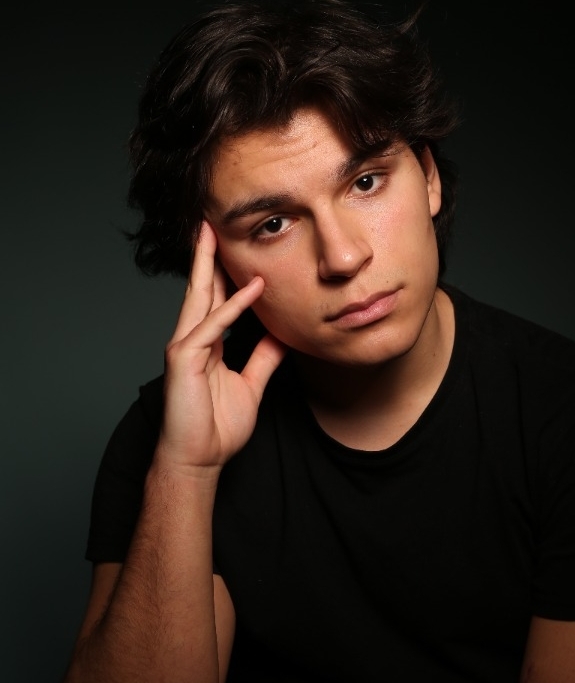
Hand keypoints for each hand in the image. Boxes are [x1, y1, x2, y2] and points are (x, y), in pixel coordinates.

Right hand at [157, 221, 285, 475]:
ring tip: (214, 234)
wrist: (198, 459)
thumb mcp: (251, 383)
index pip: (214, 299)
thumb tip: (282, 333)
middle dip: (206, 255)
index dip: (223, 272)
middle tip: (211, 223)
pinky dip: (233, 305)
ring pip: (200, 297)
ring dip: (210, 264)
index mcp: (206, 342)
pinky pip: (213, 325)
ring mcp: (185, 346)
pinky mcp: (184, 358)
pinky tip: (253, 288)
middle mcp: (192, 338)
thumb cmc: (217, 425)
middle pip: (201, 288)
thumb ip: (264, 356)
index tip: (233, 248)